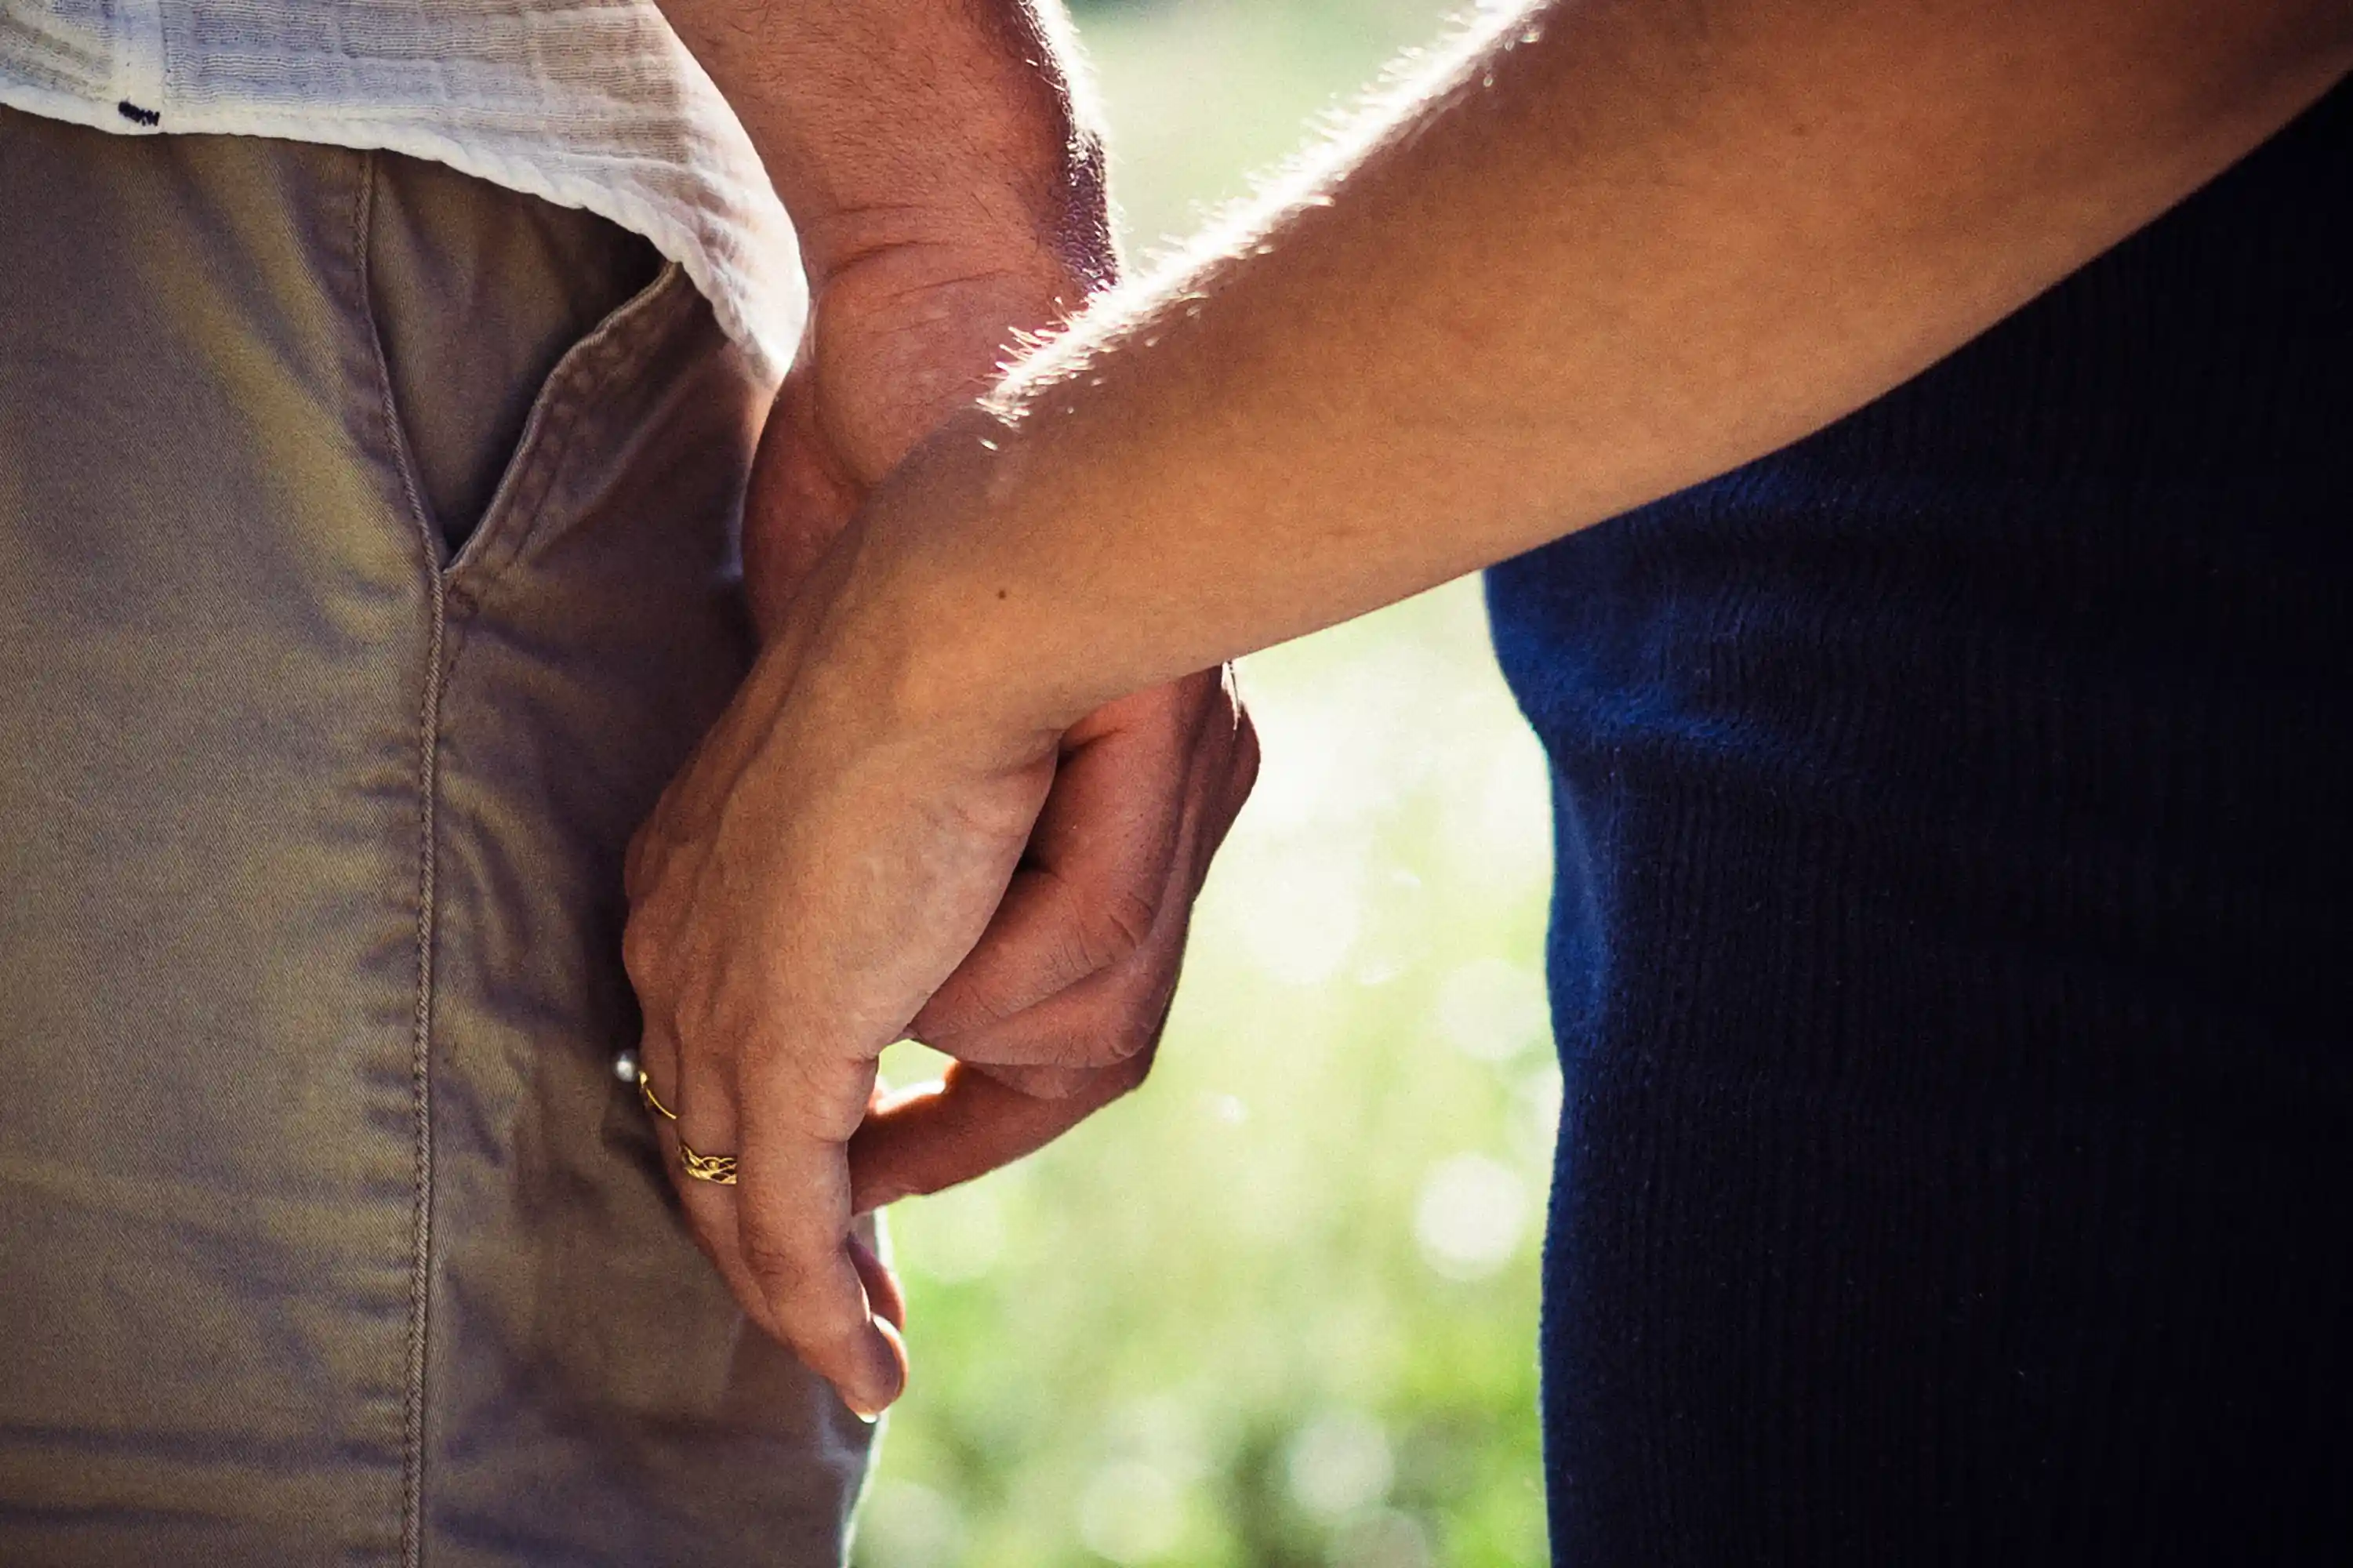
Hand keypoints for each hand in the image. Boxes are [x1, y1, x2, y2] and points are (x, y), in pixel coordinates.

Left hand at [624, 490, 1255, 1414]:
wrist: (1005, 582)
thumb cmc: (1084, 665)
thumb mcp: (1107, 805)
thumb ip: (1059, 914)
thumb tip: (1037, 993)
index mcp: (751, 849)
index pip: (757, 1026)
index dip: (813, 1110)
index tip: (870, 1168)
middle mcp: (706, 923)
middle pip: (741, 1113)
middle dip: (790, 1220)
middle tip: (840, 1315)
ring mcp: (727, 975)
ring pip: (772, 1166)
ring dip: (840, 1241)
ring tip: (880, 1303)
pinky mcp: (775, 1023)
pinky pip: (787, 1198)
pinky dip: (815, 1287)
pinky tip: (855, 1365)